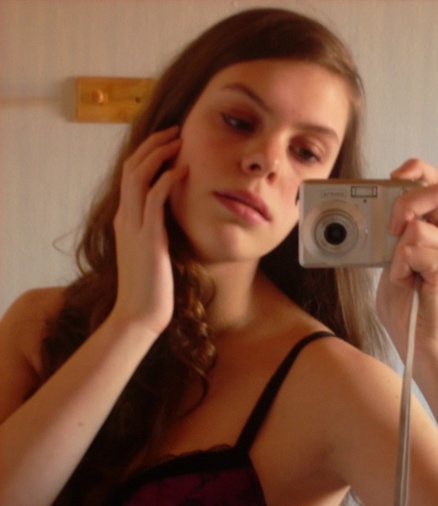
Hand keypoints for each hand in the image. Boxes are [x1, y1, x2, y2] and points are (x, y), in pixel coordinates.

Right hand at [110, 126, 187, 335]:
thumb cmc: (152, 287)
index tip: (170, 140)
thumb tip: (175, 218)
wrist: (139, 314)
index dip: (149, 153)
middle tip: (177, 131)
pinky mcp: (147, 239)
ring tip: (180, 141)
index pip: (132, 175)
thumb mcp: (154, 251)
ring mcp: (134, 227)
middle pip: (132, 167)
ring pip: (139, 178)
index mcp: (126, 220)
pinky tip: (183, 170)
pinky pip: (154, 201)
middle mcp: (126, 218)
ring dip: (159, 155)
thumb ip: (158, 230)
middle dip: (154, 145)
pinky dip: (167, 181)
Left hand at [376, 159, 437, 356]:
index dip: (418, 170)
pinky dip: (399, 268)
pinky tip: (408, 283)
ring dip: (397, 253)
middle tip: (391, 229)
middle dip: (405, 203)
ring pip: (416, 227)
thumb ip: (394, 233)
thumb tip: (379, 210)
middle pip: (435, 191)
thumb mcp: (393, 258)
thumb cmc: (406, 304)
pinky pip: (412, 251)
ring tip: (403, 274)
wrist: (418, 342)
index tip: (396, 176)